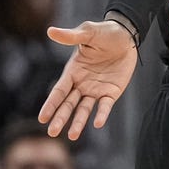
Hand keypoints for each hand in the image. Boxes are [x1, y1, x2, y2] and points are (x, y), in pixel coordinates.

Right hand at [37, 19, 138, 139]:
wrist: (127, 36)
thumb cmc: (105, 33)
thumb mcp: (88, 33)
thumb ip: (71, 36)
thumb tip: (50, 31)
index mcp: (72, 71)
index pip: (59, 91)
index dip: (50, 104)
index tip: (41, 118)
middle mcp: (82, 84)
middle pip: (68, 104)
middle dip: (60, 118)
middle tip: (52, 133)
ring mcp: (96, 89)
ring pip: (84, 109)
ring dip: (78, 122)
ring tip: (72, 137)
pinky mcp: (111, 92)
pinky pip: (105, 106)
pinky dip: (101, 114)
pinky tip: (97, 124)